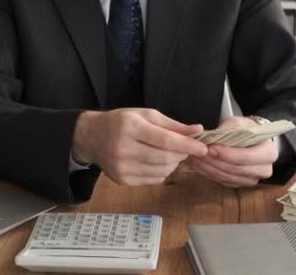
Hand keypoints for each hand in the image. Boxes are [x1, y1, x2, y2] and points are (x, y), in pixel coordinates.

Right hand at [72, 109, 207, 185]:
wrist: (92, 137)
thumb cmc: (121, 122)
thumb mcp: (145, 115)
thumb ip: (172, 124)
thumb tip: (197, 131)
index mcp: (130, 127)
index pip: (165, 140)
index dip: (187, 145)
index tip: (203, 147)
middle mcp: (123, 149)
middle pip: (164, 158)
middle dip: (182, 154)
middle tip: (186, 148)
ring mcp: (122, 167)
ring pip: (161, 171)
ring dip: (173, 164)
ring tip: (170, 154)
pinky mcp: (122, 180)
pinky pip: (153, 180)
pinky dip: (162, 172)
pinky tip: (157, 162)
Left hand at [187, 116, 278, 186]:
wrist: (251, 140)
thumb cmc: (246, 129)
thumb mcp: (240, 123)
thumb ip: (228, 129)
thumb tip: (212, 137)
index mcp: (268, 153)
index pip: (246, 157)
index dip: (227, 154)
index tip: (210, 148)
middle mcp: (263, 170)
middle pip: (235, 169)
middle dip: (214, 161)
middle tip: (197, 153)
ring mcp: (251, 180)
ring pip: (226, 177)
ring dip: (208, 168)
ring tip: (193, 157)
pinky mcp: (239, 184)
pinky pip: (222, 181)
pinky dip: (208, 173)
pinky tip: (197, 165)